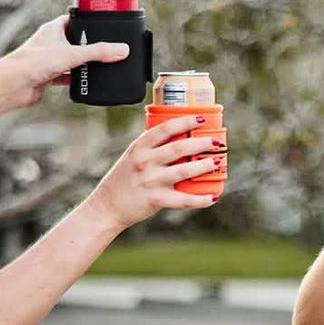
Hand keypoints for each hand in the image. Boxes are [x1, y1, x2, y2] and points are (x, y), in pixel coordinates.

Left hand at [6, 15, 129, 107]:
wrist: (14, 84)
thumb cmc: (34, 62)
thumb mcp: (73, 54)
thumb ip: (99, 52)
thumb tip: (122, 49)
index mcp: (53, 29)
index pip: (73, 19)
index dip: (87, 20)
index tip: (102, 23)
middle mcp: (50, 42)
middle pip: (75, 40)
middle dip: (89, 46)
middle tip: (106, 48)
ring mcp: (49, 59)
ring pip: (71, 59)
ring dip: (83, 64)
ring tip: (99, 66)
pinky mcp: (48, 75)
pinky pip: (67, 76)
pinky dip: (76, 79)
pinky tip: (85, 83)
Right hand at [86, 116, 222, 231]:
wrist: (108, 206)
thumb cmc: (125, 179)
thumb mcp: (133, 156)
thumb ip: (152, 148)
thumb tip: (180, 137)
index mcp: (139, 147)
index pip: (165, 129)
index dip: (185, 122)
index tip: (201, 118)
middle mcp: (145, 161)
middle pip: (179, 148)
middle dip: (201, 143)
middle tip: (216, 142)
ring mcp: (150, 180)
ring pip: (184, 171)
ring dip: (203, 166)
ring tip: (215, 162)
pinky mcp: (156, 199)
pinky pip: (183, 200)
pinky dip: (200, 199)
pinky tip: (212, 197)